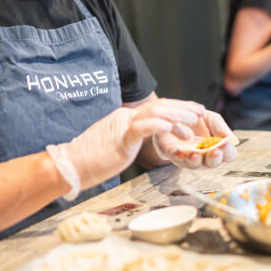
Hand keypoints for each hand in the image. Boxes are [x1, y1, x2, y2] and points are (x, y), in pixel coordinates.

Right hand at [48, 99, 205, 197]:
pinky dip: (158, 126)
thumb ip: (129, 139)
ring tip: (192, 122)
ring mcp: (122, 127)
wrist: (70, 165)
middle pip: (159, 106)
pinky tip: (171, 129)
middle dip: (182, 108)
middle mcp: (125, 118)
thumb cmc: (91, 160)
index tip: (192, 110)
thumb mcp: (115, 145)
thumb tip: (141, 141)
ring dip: (176, 116)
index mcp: (125, 119)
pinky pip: (142, 128)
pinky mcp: (120, 139)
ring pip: (154, 113)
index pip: (156, 108)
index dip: (177, 107)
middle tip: (200, 111)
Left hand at [153, 110, 238, 168]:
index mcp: (217, 147)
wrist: (174, 116)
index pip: (228, 154)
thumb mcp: (210, 118)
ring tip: (195, 154)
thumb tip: (230, 137)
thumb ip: (219, 126)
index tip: (225, 145)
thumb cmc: (196, 119)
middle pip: (213, 163)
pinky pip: (177, 159)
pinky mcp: (175, 155)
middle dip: (214, 159)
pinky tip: (179, 152)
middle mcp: (205, 155)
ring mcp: (190, 157)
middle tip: (214, 152)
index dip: (228, 151)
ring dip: (196, 161)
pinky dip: (179, 157)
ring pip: (195, 164)